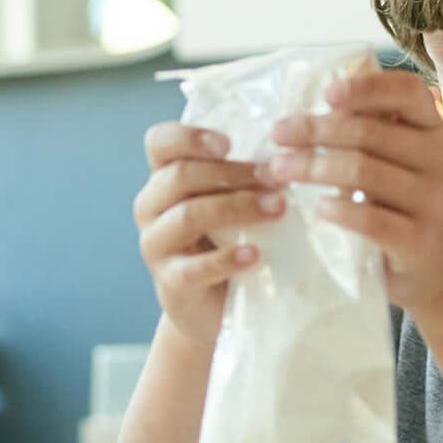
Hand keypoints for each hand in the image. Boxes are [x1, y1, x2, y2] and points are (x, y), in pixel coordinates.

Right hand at [132, 122, 282, 347]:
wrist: (214, 306)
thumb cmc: (228, 240)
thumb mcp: (230, 200)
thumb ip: (243, 172)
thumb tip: (291, 141)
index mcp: (163, 178)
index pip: (159, 142)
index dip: (190, 137)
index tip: (229, 143)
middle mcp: (151, 207)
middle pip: (180, 175)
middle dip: (233, 173)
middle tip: (277, 177)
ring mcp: (156, 246)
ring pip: (187, 215)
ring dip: (237, 207)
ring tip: (277, 210)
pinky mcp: (171, 283)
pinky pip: (194, 268)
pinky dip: (226, 259)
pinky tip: (255, 255)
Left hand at [267, 67, 442, 315]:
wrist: (436, 267)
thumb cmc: (401, 203)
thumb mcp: (397, 161)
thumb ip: (368, 132)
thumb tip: (304, 108)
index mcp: (432, 129)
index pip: (407, 91)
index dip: (366, 87)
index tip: (325, 95)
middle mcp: (438, 159)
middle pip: (369, 132)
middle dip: (315, 130)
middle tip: (277, 135)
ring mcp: (432, 201)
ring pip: (363, 172)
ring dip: (312, 167)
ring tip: (279, 169)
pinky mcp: (417, 240)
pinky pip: (370, 219)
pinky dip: (336, 210)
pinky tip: (315, 208)